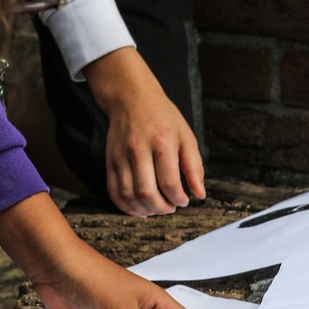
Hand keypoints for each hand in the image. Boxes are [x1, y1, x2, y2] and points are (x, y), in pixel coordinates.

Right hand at [83, 47, 205, 216]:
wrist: (131, 99)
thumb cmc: (163, 117)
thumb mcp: (186, 136)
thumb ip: (194, 166)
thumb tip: (199, 194)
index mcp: (162, 142)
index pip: (169, 182)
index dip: (178, 198)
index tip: (184, 201)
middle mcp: (138, 149)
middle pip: (147, 192)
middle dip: (161, 208)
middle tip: (170, 208)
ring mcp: (120, 156)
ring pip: (128, 195)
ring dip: (144, 210)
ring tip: (156, 209)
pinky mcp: (109, 161)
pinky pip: (113, 191)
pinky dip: (125, 206)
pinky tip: (138, 208)